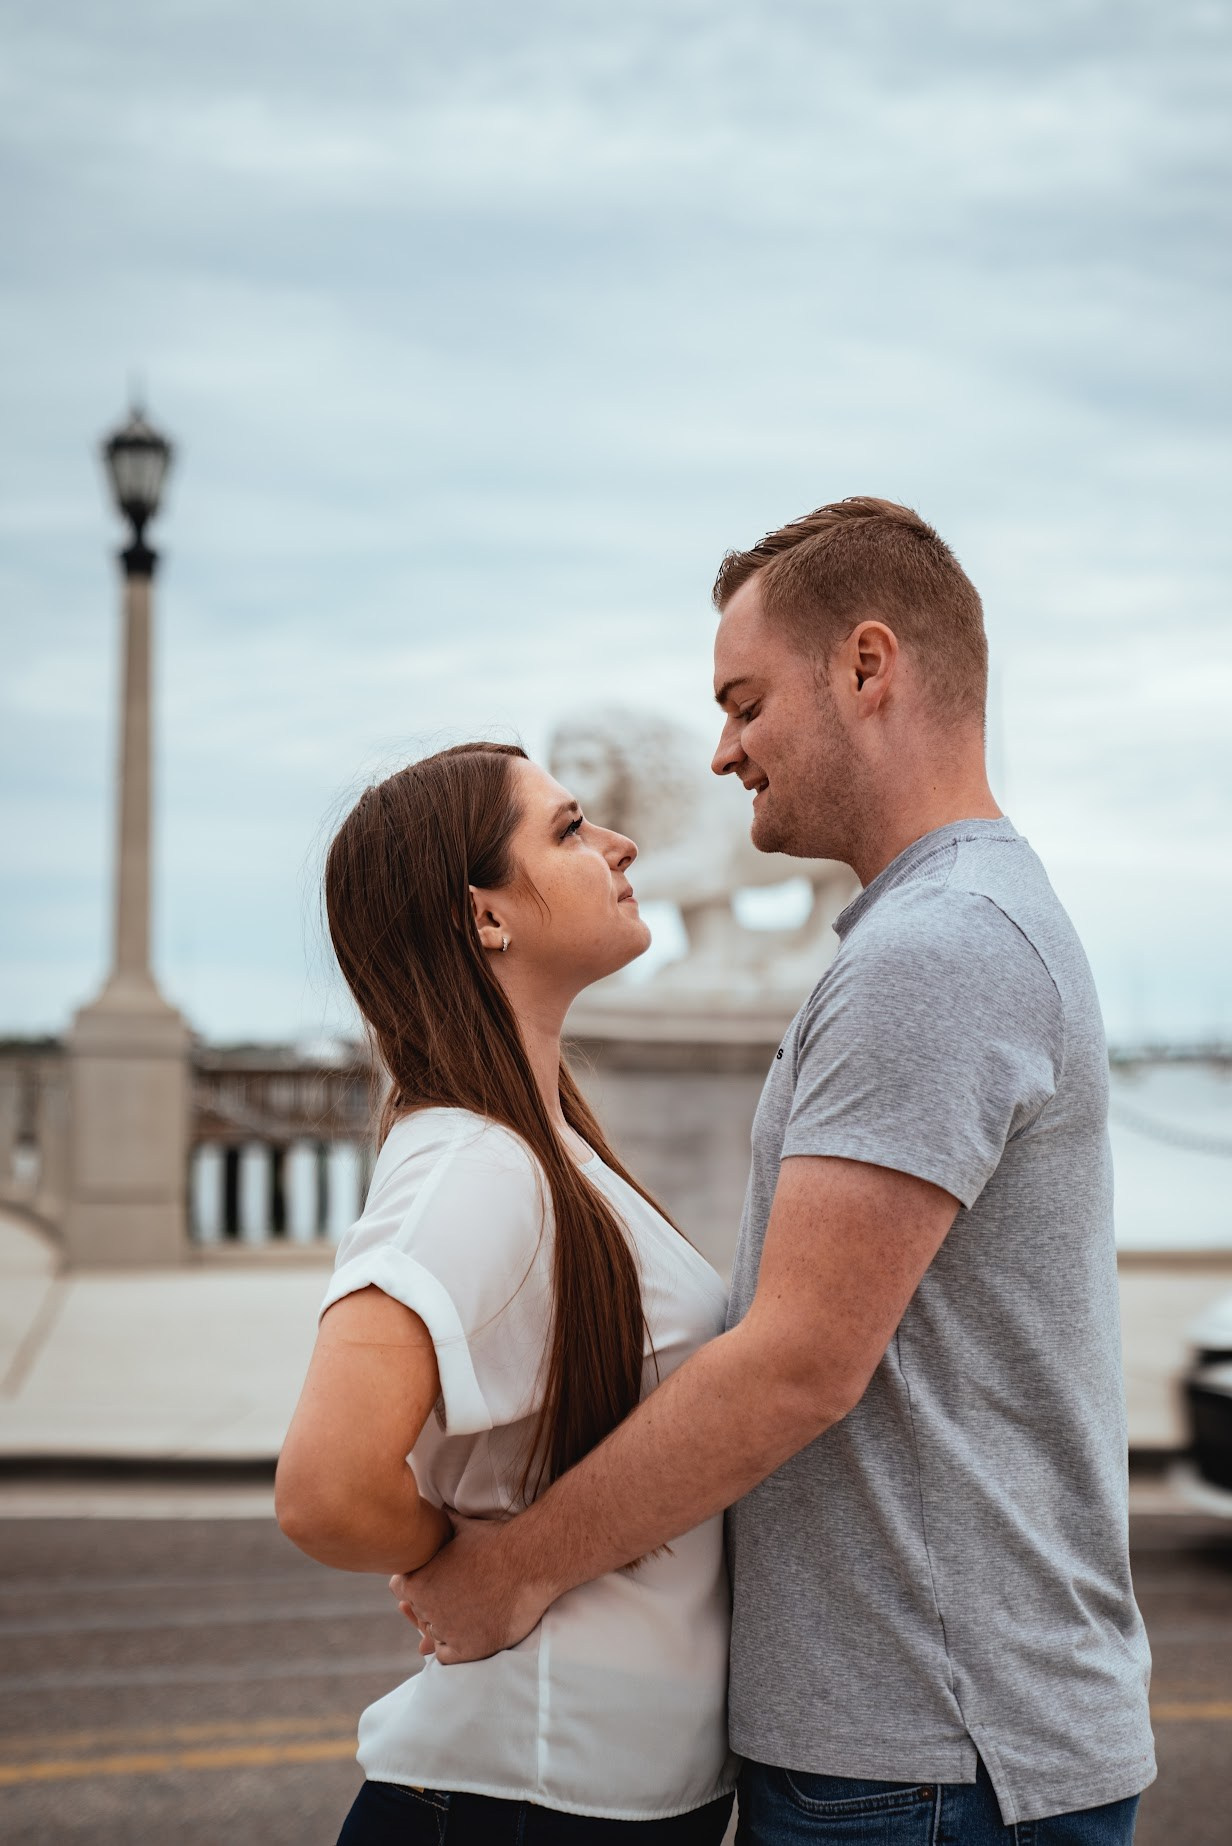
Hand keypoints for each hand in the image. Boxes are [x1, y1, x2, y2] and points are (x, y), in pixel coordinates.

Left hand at [389, 1513, 553, 1664]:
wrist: (530, 1561)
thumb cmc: (496, 1541)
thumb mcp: (461, 1526)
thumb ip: (441, 1523)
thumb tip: (434, 1508)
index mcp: (418, 1581)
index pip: (400, 1589)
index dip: (417, 1584)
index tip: (433, 1580)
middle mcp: (427, 1609)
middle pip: (419, 1611)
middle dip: (433, 1603)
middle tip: (455, 1594)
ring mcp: (447, 1631)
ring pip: (434, 1634)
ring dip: (445, 1625)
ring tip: (466, 1609)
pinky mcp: (468, 1649)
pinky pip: (447, 1656)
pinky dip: (454, 1646)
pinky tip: (468, 1630)